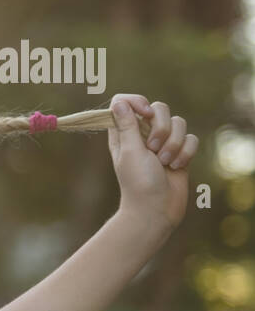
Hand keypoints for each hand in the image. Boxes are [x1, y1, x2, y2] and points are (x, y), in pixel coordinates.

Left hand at [106, 93, 197, 232]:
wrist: (156, 209)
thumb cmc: (138, 182)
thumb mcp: (130, 151)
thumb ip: (127, 126)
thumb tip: (119, 102)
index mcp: (123, 132)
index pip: (126, 102)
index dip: (137, 102)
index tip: (145, 113)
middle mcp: (143, 134)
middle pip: (158, 108)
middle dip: (161, 127)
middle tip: (153, 149)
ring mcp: (163, 142)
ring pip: (178, 122)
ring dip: (173, 144)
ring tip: (164, 162)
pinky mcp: (180, 151)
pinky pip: (191, 138)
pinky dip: (185, 153)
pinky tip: (176, 167)